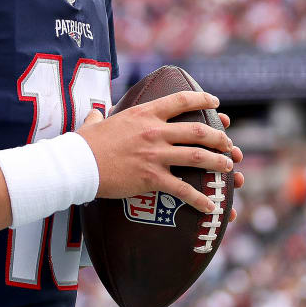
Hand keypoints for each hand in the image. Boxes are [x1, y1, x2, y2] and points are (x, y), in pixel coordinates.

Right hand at [78, 91, 243, 213]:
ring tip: (228, 169)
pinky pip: (183, 189)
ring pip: (198, 157)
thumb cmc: (83, 144)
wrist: (77, 164)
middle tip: (228, 144)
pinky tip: (210, 206)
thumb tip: (95, 114)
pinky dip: (200, 199)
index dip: (202, 100)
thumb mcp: (94, 123)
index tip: (215, 103)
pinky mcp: (152, 178)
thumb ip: (100, 117)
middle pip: (198, 131)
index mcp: (143, 114)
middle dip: (219, 137)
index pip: (181, 101)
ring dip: (218, 163)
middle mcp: (154, 131)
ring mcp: (155, 155)